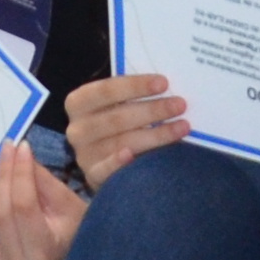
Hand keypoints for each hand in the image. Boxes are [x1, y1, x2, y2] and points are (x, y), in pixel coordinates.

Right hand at [59, 69, 190, 186]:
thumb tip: (164, 85)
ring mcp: (84, 154)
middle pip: (116, 118)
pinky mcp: (93, 176)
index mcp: (79, 103)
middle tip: (180, 105)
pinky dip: (118, 162)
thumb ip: (131, 96)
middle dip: (152, 110)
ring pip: (121, 143)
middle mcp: (77, 128)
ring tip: (182, 127)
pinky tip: (134, 156)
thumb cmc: (117, 124)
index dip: (135, 86)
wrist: (105, 161)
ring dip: (155, 135)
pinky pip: (106, 170)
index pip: (105, 90)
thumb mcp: (116, 105)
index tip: (163, 83)